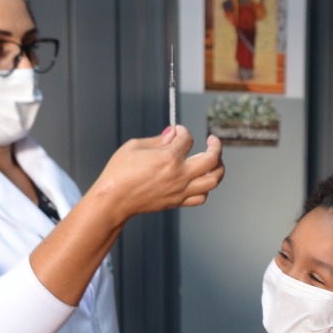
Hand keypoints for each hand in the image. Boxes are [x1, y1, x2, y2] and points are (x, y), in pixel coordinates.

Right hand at [88, 126, 224, 220]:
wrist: (113, 200)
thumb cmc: (119, 172)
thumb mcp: (135, 146)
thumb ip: (158, 139)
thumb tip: (173, 134)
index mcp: (169, 158)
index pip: (188, 139)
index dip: (183, 131)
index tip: (178, 131)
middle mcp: (179, 175)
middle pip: (212, 159)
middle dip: (215, 146)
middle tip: (212, 141)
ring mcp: (181, 190)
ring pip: (213, 181)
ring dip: (218, 169)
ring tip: (215, 161)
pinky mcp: (177, 202)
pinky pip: (201, 197)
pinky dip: (206, 188)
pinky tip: (201, 180)